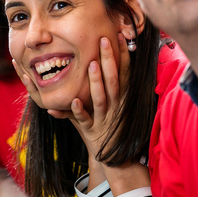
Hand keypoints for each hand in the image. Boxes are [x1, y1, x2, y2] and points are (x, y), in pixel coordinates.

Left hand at [63, 34, 129, 160]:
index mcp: (123, 99)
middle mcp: (116, 107)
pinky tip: (73, 100)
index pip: (124, 72)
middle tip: (103, 39)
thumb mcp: (116, 106)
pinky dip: (79, 111)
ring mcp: (105, 120)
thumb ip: (110, 86)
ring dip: (96, 81)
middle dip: (109, 59)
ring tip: (92, 63)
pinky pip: (85, 120)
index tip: (118, 36)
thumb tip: (104, 60)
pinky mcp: (93, 133)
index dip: (122, 55)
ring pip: (101, 98)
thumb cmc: (114, 129)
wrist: (118, 160)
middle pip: (114, 80)